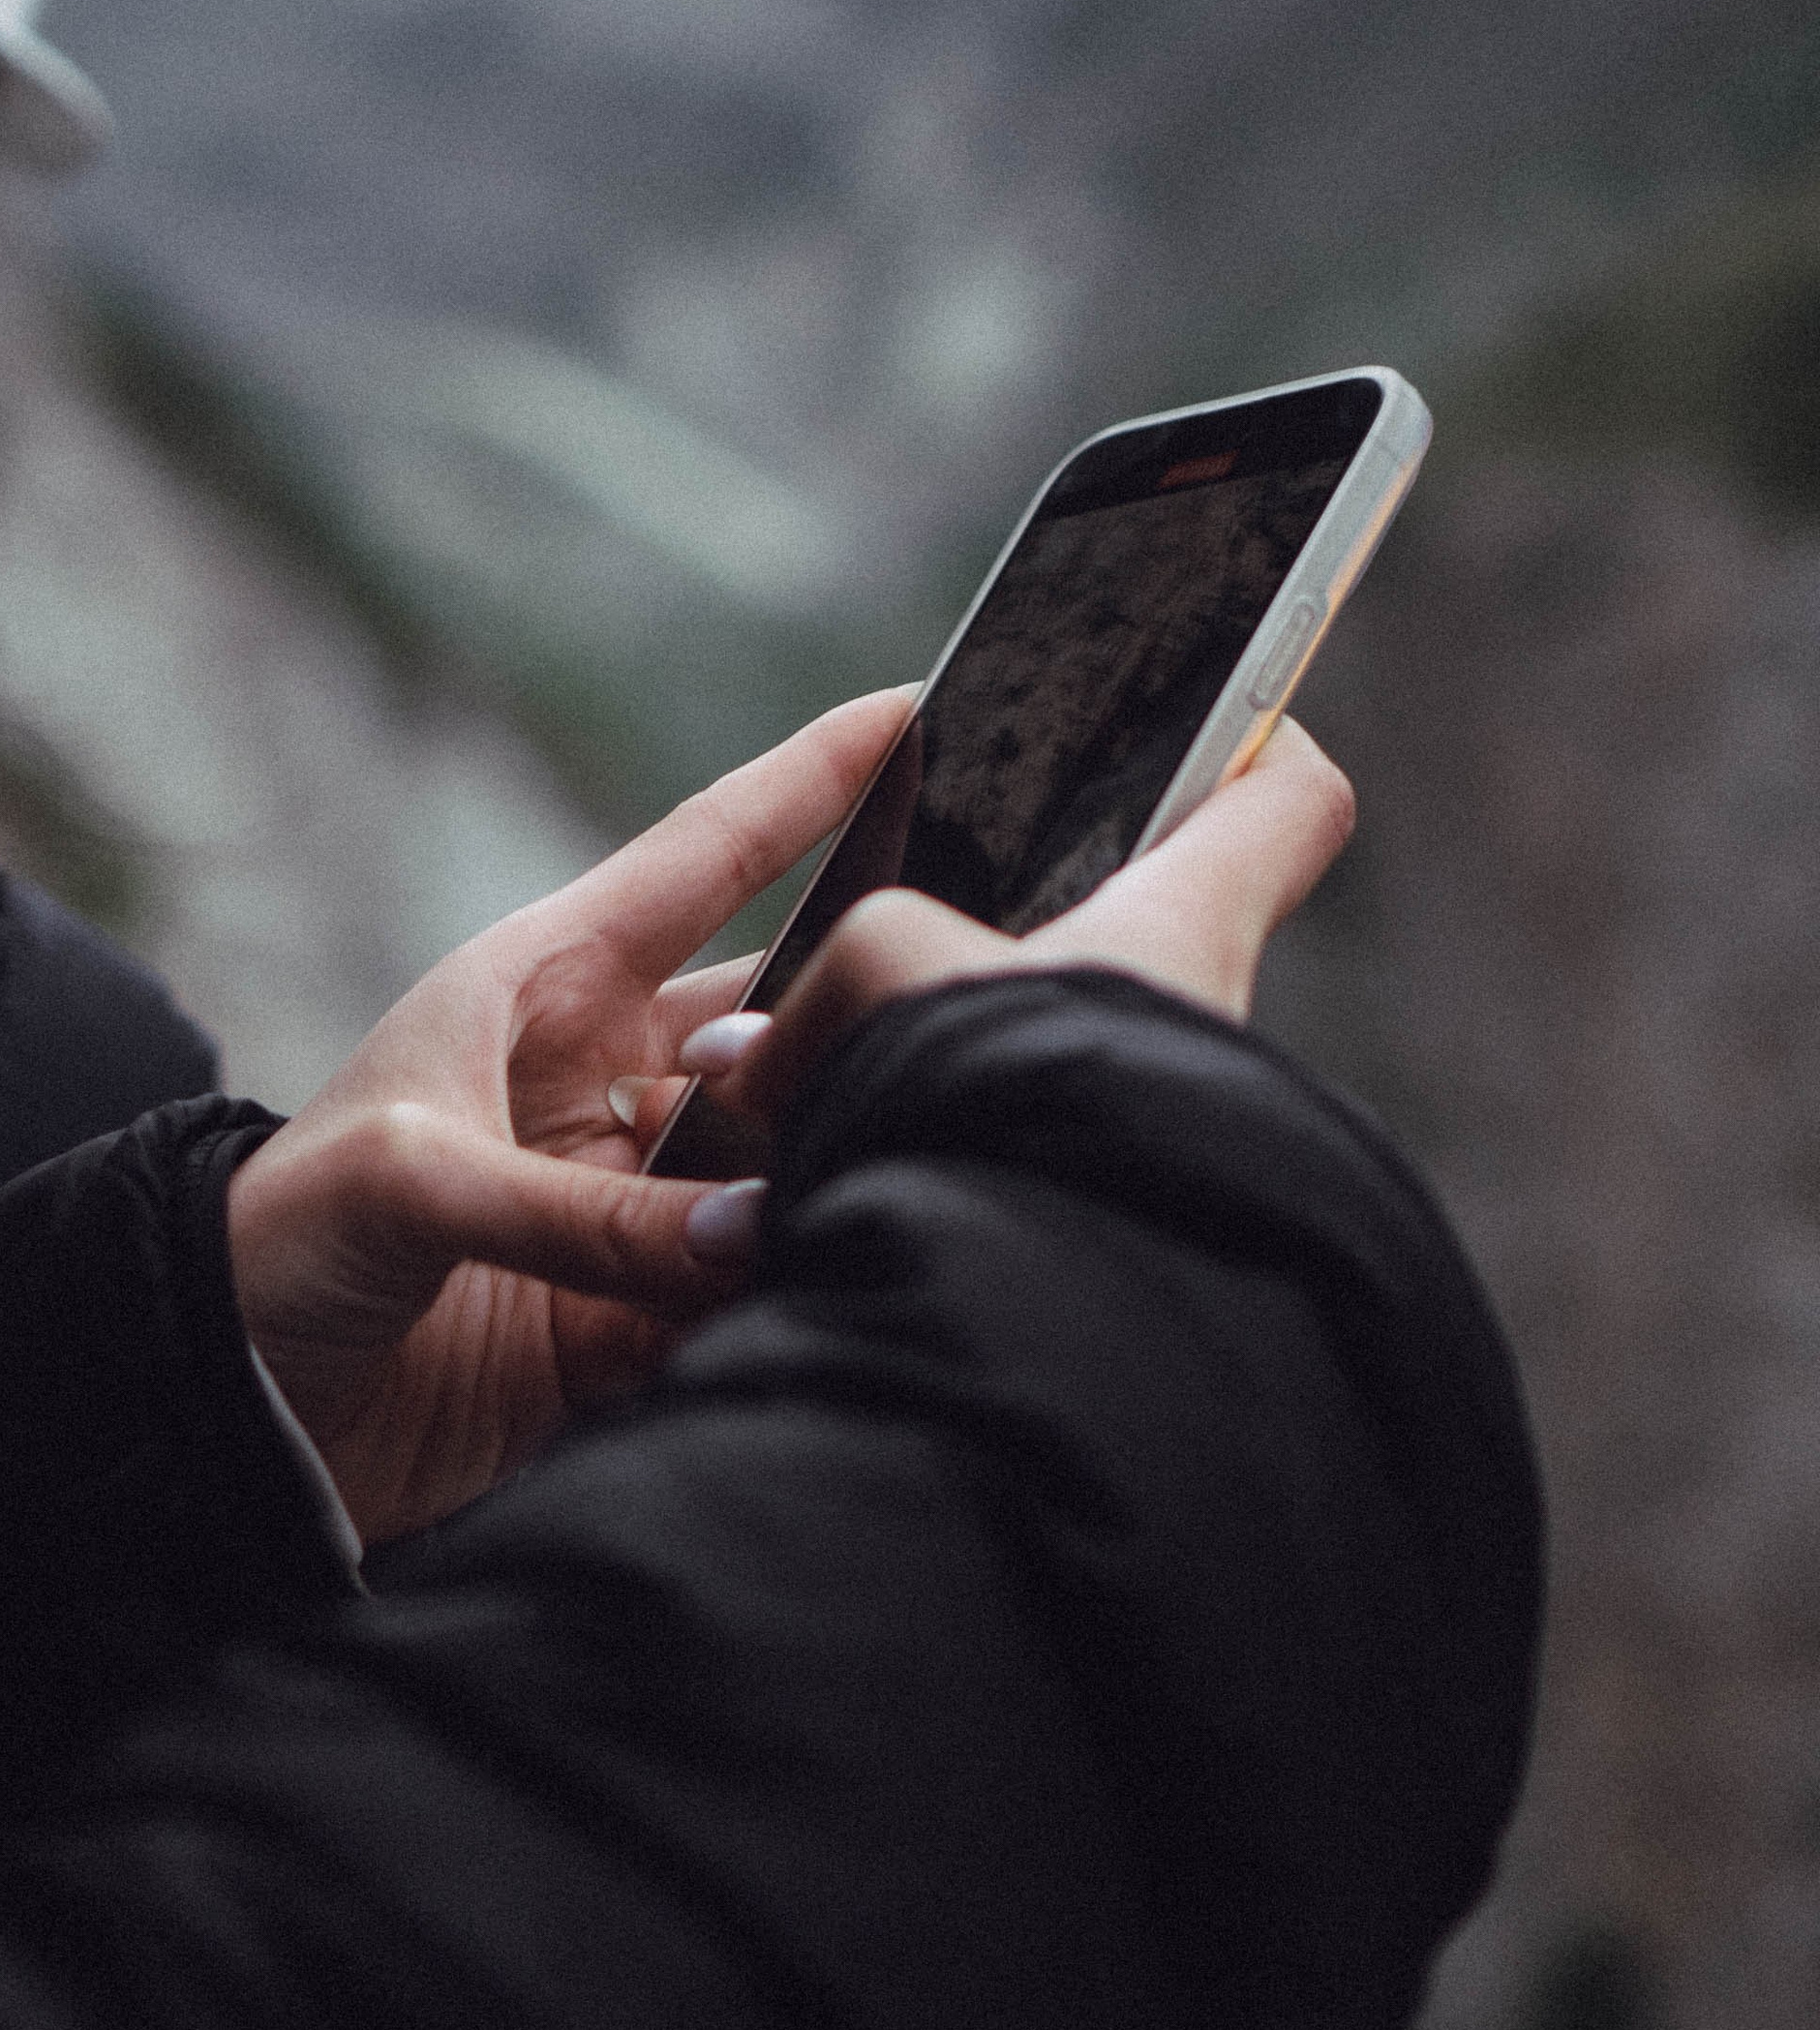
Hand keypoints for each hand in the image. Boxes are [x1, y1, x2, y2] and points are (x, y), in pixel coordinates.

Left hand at [225, 688, 912, 1545]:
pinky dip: (776, 1295)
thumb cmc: (273, 1239)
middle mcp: (601, 1080)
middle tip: (964, 1007)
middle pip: (775, 1022)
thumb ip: (583, 1210)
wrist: (210, 1409)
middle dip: (861, 1011)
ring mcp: (622, 1200)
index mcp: (543, 986)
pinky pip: (735, 1295)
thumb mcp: (414, 1182)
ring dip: (823, 1169)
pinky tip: (829, 1288)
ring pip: (775, 1163)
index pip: (704, 860)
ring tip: (904, 1169)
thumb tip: (747, 1227)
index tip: (911, 707)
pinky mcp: (625, 1319)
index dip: (807, 784)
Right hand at [639, 718, 1356, 1147]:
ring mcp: (1152, 1129)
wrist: (1038, 1324)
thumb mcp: (888, 971)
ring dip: (966, 1050)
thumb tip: (738, 1062)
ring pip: (1058, 1052)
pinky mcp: (1100, 1212)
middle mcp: (1194, 1028)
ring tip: (840, 1054)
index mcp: (1183, 928)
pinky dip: (937, 1144)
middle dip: (1045, 919)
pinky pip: (1013, 1150)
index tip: (1213, 705)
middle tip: (936, 905)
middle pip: (1147, 928)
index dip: (1258, 728)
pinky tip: (835, 1163)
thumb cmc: (997, 1108)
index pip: (1289, 799)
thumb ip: (823, 980)